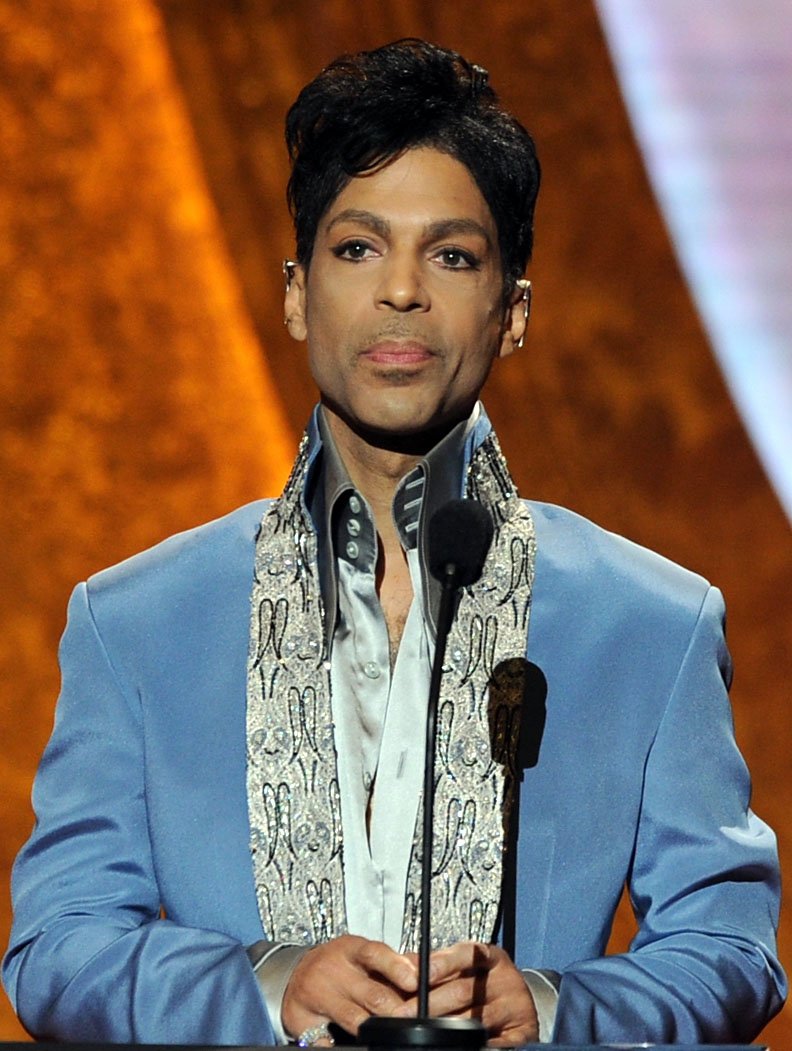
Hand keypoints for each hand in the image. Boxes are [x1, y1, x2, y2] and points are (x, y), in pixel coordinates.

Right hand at [281, 934, 418, 1040]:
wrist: (295, 973)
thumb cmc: (337, 964)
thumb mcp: (362, 955)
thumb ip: (393, 963)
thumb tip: (427, 966)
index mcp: (352, 950)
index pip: (375, 954)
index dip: (396, 967)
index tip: (414, 980)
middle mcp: (334, 970)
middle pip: (371, 992)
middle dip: (394, 1009)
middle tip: (411, 1018)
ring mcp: (317, 994)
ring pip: (353, 1018)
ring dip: (373, 1028)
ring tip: (387, 1033)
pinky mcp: (302, 1019)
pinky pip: (324, 1038)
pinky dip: (337, 1044)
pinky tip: (346, 1043)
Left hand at [396, 942, 538, 1045]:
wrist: (521, 1004)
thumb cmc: (486, 982)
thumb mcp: (466, 965)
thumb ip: (437, 963)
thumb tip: (405, 964)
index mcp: (491, 956)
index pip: (466, 954)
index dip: (441, 964)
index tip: (418, 975)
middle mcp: (505, 979)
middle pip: (464, 990)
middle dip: (429, 1003)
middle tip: (404, 1013)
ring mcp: (514, 1006)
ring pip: (474, 1019)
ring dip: (445, 1027)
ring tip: (422, 1031)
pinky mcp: (521, 1033)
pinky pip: (494, 1042)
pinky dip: (474, 1044)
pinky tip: (456, 1044)